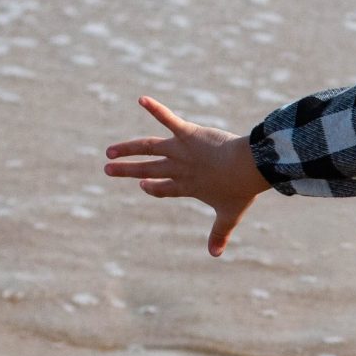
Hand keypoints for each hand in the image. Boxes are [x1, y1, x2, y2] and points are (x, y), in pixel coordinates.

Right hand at [102, 96, 272, 255]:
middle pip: (148, 170)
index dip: (153, 188)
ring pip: (148, 148)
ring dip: (128, 149)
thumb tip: (215, 255)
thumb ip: (220, 233)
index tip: (143, 186)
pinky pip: (168, 119)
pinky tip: (142, 99)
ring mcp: (181, 150)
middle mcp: (179, 168)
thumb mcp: (230, 214)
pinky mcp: (188, 134)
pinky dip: (155, 109)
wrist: (248, 168)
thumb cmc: (241, 190)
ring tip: (111, 151)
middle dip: (127, 170)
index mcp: (188, 186)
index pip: (164, 188)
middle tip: (107, 169)